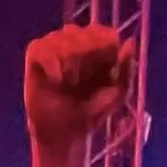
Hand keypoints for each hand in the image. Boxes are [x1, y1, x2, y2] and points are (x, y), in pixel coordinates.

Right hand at [24, 24, 133, 155]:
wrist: (63, 133)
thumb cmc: (90, 112)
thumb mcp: (116, 95)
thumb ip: (126, 70)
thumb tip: (130, 42)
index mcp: (99, 46)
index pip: (106, 33)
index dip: (106, 52)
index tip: (104, 72)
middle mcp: (77, 39)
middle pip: (86, 33)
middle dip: (88, 59)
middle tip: (83, 81)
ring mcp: (55, 44)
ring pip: (64, 37)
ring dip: (70, 63)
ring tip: (69, 83)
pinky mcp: (36, 53)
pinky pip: (43, 46)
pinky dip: (52, 65)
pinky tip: (56, 81)